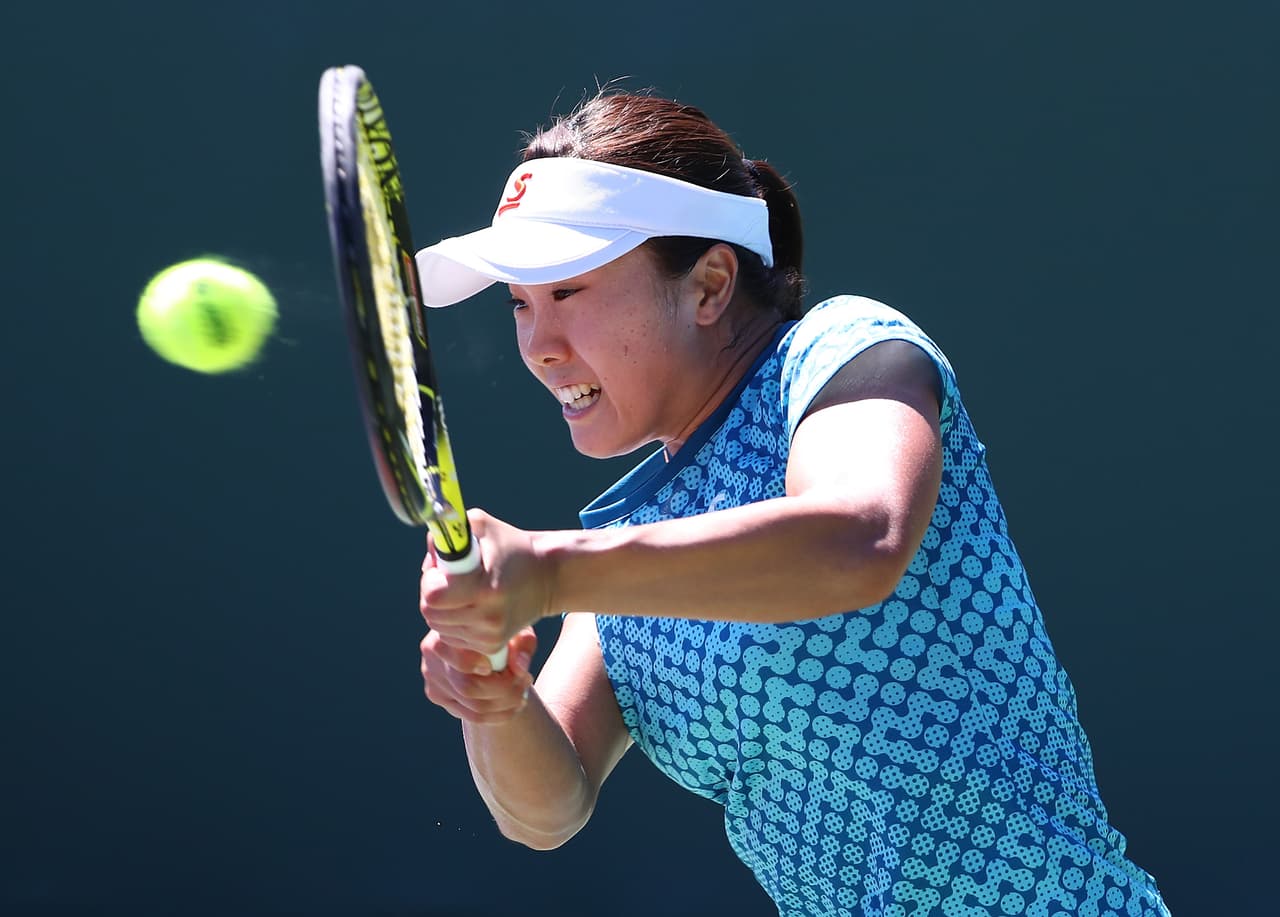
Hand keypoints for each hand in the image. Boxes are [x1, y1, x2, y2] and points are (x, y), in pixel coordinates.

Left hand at [419, 509, 555, 657]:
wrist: (547, 576)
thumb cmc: (512, 546)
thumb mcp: (482, 526)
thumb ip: (448, 533)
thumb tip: (428, 553)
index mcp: (485, 588)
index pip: (432, 595)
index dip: (431, 580)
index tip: (444, 569)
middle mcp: (489, 616)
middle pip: (430, 613)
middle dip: (433, 594)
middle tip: (450, 580)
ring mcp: (491, 634)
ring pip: (439, 628)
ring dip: (443, 610)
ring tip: (464, 592)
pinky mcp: (492, 645)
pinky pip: (453, 637)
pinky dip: (454, 623)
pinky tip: (471, 607)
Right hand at [420, 627, 536, 723]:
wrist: (479, 635)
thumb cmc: (500, 627)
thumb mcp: (518, 630)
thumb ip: (523, 643)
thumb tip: (521, 667)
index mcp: (448, 632)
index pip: (460, 660)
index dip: (488, 671)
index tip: (512, 668)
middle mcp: (432, 654)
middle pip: (468, 688)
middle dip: (505, 691)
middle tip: (527, 680)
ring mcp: (431, 677)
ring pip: (473, 707)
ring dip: (506, 704)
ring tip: (524, 690)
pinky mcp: (436, 694)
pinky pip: (471, 716)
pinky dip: (499, 715)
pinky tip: (514, 704)